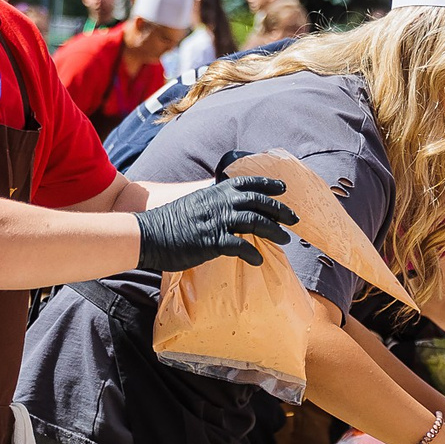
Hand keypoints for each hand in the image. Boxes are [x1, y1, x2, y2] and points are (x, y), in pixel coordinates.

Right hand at [135, 175, 297, 270]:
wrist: (149, 234)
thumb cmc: (171, 222)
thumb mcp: (195, 203)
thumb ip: (214, 203)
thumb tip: (229, 208)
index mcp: (216, 191)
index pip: (248, 182)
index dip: (268, 184)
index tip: (283, 188)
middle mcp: (220, 202)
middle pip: (259, 202)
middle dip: (280, 210)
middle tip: (294, 219)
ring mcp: (217, 221)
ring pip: (255, 222)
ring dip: (274, 231)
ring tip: (285, 240)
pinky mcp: (211, 241)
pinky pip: (239, 246)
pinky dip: (252, 254)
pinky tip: (258, 260)